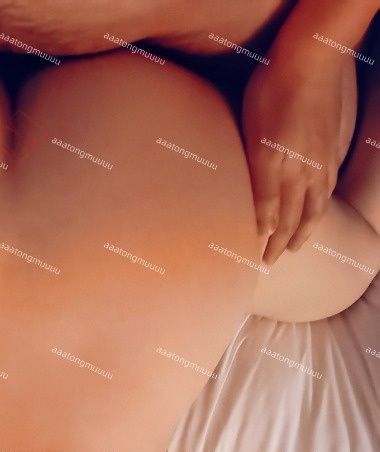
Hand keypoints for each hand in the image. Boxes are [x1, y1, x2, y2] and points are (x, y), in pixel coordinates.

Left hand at [242, 51, 356, 263]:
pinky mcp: (329, 149)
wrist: (310, 60)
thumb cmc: (271, 93)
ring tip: (296, 244)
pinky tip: (317, 208)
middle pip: (292, 218)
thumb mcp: (253, 138)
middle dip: (282, 243)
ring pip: (313, 206)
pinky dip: (320, 206)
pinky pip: (327, 188)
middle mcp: (301, 172)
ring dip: (304, 229)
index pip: (272, 219)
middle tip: (273, 261)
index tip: (258, 260)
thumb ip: (257, 182)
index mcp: (278, 172)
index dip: (266, 241)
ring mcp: (318, 162)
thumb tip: (260, 220)